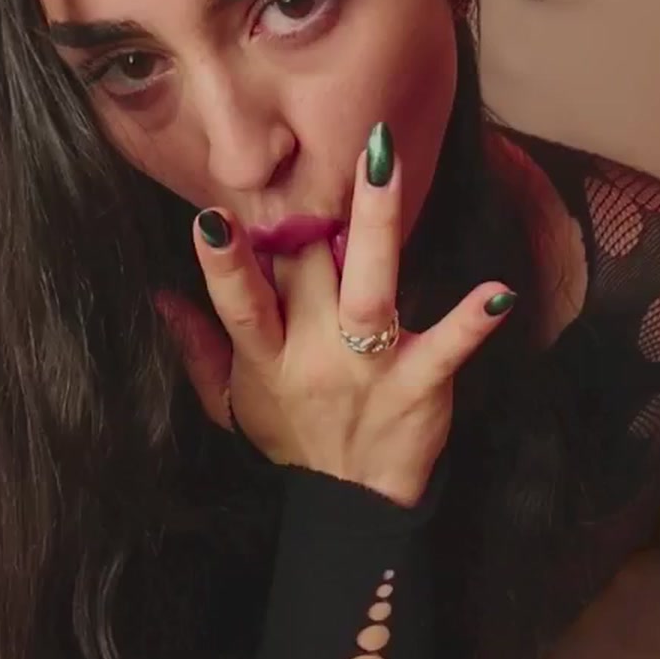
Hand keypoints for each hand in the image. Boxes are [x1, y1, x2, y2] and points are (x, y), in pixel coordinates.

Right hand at [157, 123, 516, 506]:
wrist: (351, 504)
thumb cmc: (291, 438)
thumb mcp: (229, 401)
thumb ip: (197, 345)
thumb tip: (160, 295)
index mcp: (266, 356)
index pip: (239, 302)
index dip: (225, 264)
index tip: (214, 219)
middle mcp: (314, 355)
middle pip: (307, 272)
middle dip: (308, 216)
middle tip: (319, 154)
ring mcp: (368, 367)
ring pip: (370, 289)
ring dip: (377, 224)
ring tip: (384, 162)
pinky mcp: (418, 384)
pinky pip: (446, 350)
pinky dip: (471, 323)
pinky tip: (499, 293)